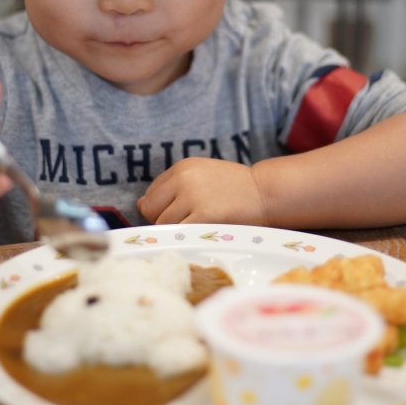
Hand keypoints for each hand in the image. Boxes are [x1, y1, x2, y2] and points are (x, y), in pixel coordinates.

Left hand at [137, 157, 268, 225]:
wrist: (266, 193)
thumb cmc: (234, 188)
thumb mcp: (202, 175)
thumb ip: (173, 187)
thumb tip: (140, 205)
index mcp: (182, 167)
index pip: (151, 194)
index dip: (160, 209)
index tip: (179, 214)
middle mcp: (184, 178)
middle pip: (151, 210)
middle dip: (163, 220)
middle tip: (187, 224)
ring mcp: (192, 196)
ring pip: (163, 224)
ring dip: (176, 231)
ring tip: (197, 227)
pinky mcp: (203, 216)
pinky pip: (178, 233)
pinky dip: (184, 237)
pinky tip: (199, 234)